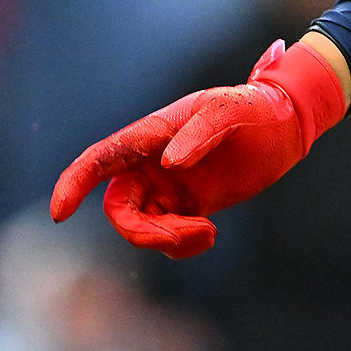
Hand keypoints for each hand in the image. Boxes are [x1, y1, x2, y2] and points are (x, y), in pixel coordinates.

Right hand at [50, 39, 346, 258]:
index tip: (60, 213)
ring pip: (141, 225)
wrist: (290, 123)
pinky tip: (207, 236)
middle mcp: (153, 161)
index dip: (74, 184)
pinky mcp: (187, 205)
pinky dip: (180, 244)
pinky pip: (167, 235)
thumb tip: (168, 163)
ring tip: (206, 233)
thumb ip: (200, 131)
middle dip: (142, 230)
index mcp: (155, 132)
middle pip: (119, 207)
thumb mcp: (235, 107)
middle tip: (188, 233)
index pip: (101, 159)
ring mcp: (168, 185)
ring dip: (166, 240)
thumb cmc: (259, 106)